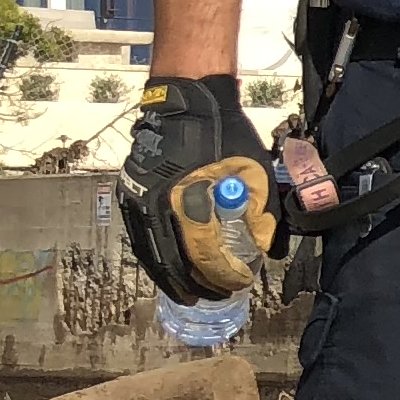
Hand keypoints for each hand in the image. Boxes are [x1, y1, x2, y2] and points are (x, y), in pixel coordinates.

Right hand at [118, 75, 272, 304]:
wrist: (188, 101)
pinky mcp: (130, 192)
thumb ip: (264, 213)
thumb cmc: (226, 135)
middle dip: (192, 284)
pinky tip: (164, 266)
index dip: (220, 275)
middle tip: (209, 299)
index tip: (236, 285)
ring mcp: (137, 198)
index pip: (203, 253)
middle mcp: (157, 203)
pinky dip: (152, 255)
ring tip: (184, 293)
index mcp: (189, 200)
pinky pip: (139, 235)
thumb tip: (269, 252)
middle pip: (172, 259)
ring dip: (167, 276)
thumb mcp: (255, 171)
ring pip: (149, 251)